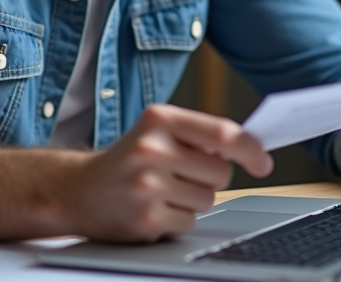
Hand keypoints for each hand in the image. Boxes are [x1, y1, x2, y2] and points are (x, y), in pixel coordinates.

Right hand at [64, 104, 272, 242]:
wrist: (77, 190)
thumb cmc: (128, 159)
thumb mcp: (156, 131)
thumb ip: (198, 135)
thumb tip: (250, 148)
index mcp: (159, 119)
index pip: (221, 133)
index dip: (250, 149)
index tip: (263, 162)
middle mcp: (151, 148)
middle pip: (219, 172)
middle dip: (210, 177)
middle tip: (181, 174)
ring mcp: (147, 185)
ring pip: (207, 199)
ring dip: (193, 199)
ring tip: (163, 190)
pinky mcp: (146, 218)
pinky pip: (189, 221)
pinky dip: (178, 218)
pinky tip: (154, 207)